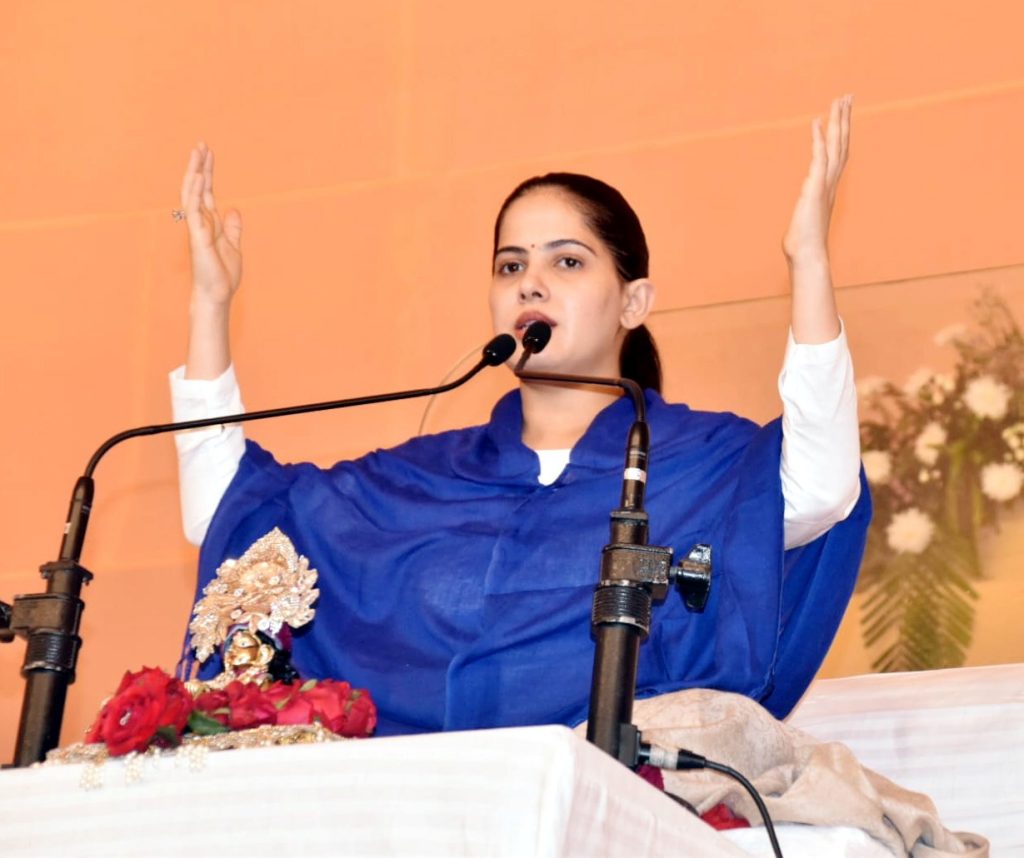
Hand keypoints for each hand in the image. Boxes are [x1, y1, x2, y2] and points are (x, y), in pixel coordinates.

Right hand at [181, 143, 241, 307]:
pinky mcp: (197, 235)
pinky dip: (194, 192)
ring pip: (192, 193)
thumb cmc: (223, 275)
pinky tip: (196, 176)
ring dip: (195, 172)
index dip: (208, 173)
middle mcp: (201, 222)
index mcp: (210, 223)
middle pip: (198, 188)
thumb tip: (234, 209)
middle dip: (200, 166)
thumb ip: (232, 227)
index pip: (207, 192)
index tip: (209, 153)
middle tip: (202, 144)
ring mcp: (197, 227)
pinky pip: (193, 209)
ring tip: (198, 152)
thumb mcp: (234, 246)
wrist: (217, 294)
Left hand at [782, 95, 851, 265]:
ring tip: (839, 100)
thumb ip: (806, 212)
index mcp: (828, 186)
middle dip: (844, 119)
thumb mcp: (805, 220)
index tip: (842, 114)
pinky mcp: (815, 188)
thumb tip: (802, 219)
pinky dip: (817, 138)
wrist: (807, 255)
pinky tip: (816, 121)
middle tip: (848, 96)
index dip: (841, 133)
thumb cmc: (804, 243)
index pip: (837, 153)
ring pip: (834, 145)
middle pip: (841, 143)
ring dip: (837, 121)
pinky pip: (818, 157)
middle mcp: (830, 181)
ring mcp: (824, 183)